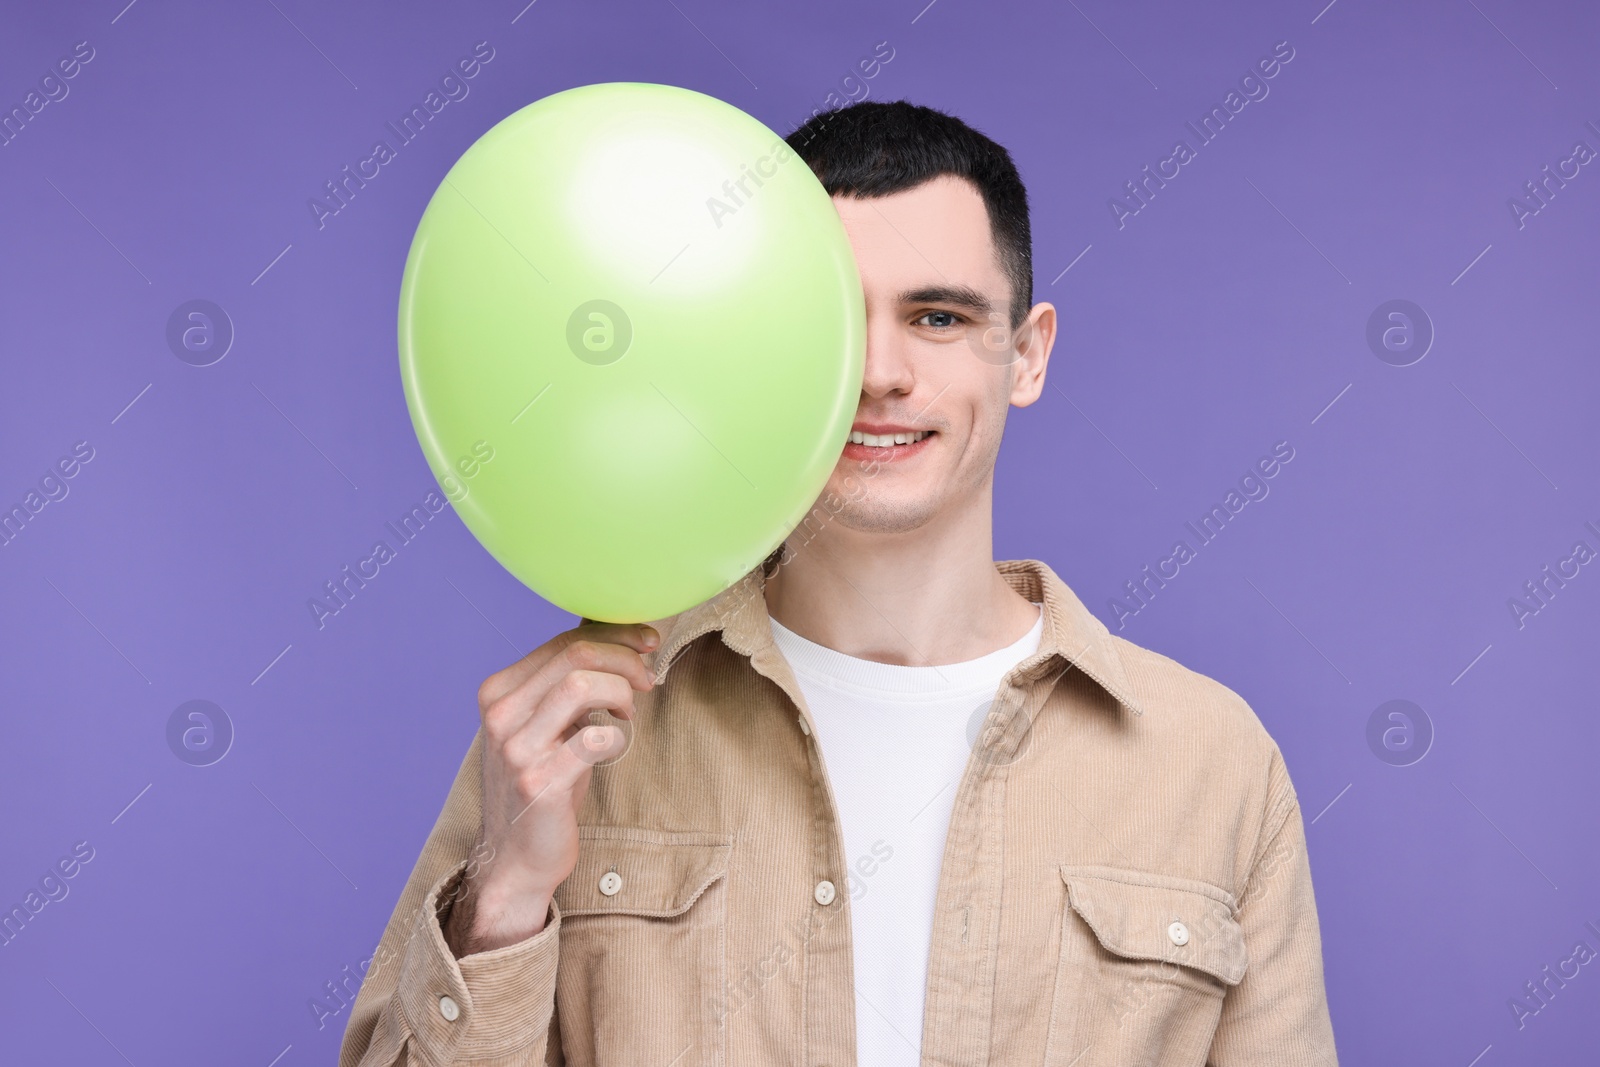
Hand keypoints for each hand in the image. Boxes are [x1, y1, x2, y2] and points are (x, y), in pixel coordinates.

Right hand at [444, 622, 657, 955]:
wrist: (516, 855)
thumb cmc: (545, 782)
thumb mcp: (548, 724)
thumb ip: (567, 684)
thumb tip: (620, 639)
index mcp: (499, 692)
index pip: (564, 641)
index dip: (615, 635)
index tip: (647, 643)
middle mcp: (500, 714)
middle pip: (575, 655)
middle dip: (625, 659)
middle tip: (648, 679)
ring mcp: (516, 748)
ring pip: (580, 684)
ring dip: (620, 690)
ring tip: (628, 712)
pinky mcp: (538, 782)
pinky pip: (592, 738)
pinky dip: (615, 736)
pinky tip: (614, 745)